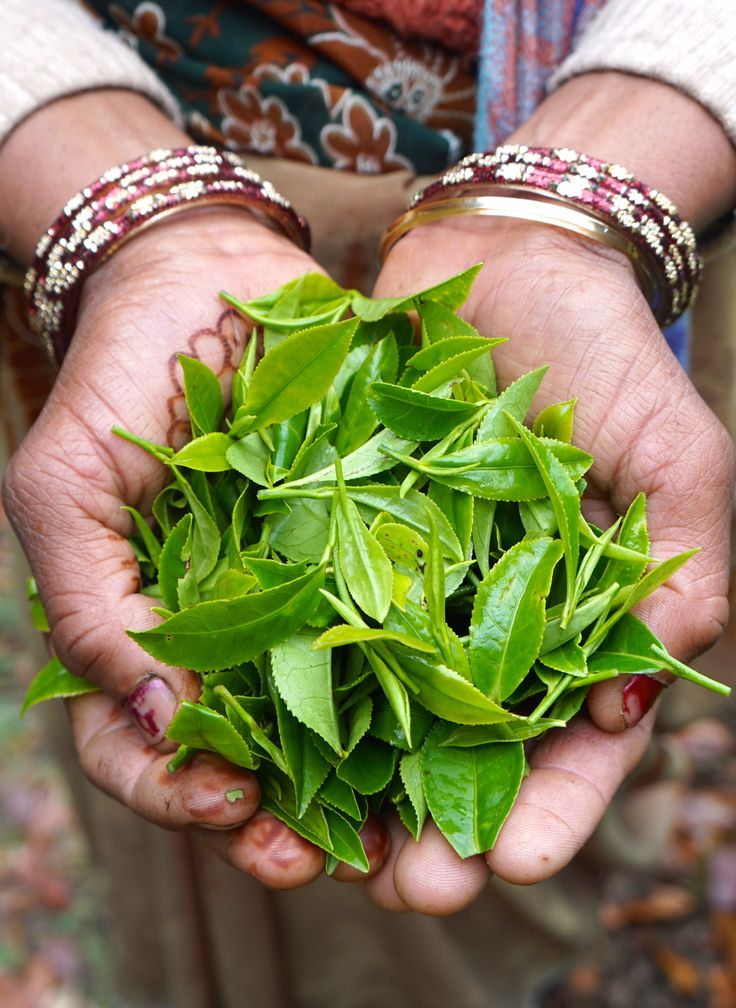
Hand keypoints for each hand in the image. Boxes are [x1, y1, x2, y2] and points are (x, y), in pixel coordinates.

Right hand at [3, 209, 390, 888]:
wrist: (203, 275)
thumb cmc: (118, 377)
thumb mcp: (62, 488)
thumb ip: (84, 603)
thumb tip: (154, 723)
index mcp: (146, 630)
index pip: (145, 747)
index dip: (177, 792)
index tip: (226, 803)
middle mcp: (229, 628)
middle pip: (248, 754)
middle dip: (276, 817)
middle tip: (315, 855)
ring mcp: (303, 592)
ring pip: (328, 713)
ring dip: (354, 781)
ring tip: (387, 827)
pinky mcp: (370, 547)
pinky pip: (396, 626)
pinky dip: (416, 683)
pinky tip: (444, 719)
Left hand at [363, 214, 732, 913]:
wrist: (511, 263)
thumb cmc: (609, 356)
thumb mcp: (678, 455)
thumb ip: (685, 569)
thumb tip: (644, 690)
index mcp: (581, 614)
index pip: (576, 738)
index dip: (555, 806)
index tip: (518, 862)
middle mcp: (494, 614)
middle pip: (470, 747)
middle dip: (443, 823)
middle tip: (406, 888)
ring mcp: (416, 581)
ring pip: (385, 706)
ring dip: (360, 782)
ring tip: (327, 849)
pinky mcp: (346, 537)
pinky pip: (320, 617)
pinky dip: (300, 680)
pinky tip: (272, 735)